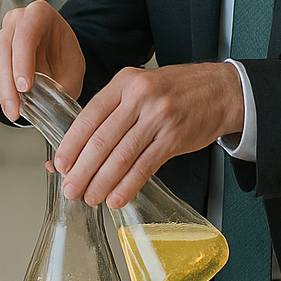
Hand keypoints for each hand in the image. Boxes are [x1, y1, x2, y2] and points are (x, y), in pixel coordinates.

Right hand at [0, 1, 86, 121]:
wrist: (59, 53)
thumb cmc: (66, 55)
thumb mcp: (72, 69)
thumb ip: (61, 86)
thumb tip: (50, 112)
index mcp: (39, 14)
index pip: (26, 34)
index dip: (22, 61)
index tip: (25, 87)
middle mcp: (17, 20)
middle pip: (4, 48)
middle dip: (8, 82)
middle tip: (15, 108)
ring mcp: (3, 34)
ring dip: (2, 90)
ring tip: (13, 112)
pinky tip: (8, 104)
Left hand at [53, 63, 244, 207]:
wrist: (220, 90)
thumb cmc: (174, 90)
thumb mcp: (139, 86)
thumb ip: (112, 110)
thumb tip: (81, 145)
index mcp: (124, 83)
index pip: (89, 116)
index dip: (71, 144)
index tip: (60, 164)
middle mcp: (139, 98)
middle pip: (102, 140)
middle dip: (82, 169)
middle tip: (70, 188)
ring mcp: (158, 118)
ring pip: (121, 156)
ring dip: (102, 182)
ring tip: (90, 197)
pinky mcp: (174, 138)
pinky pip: (145, 167)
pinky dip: (128, 186)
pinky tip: (116, 197)